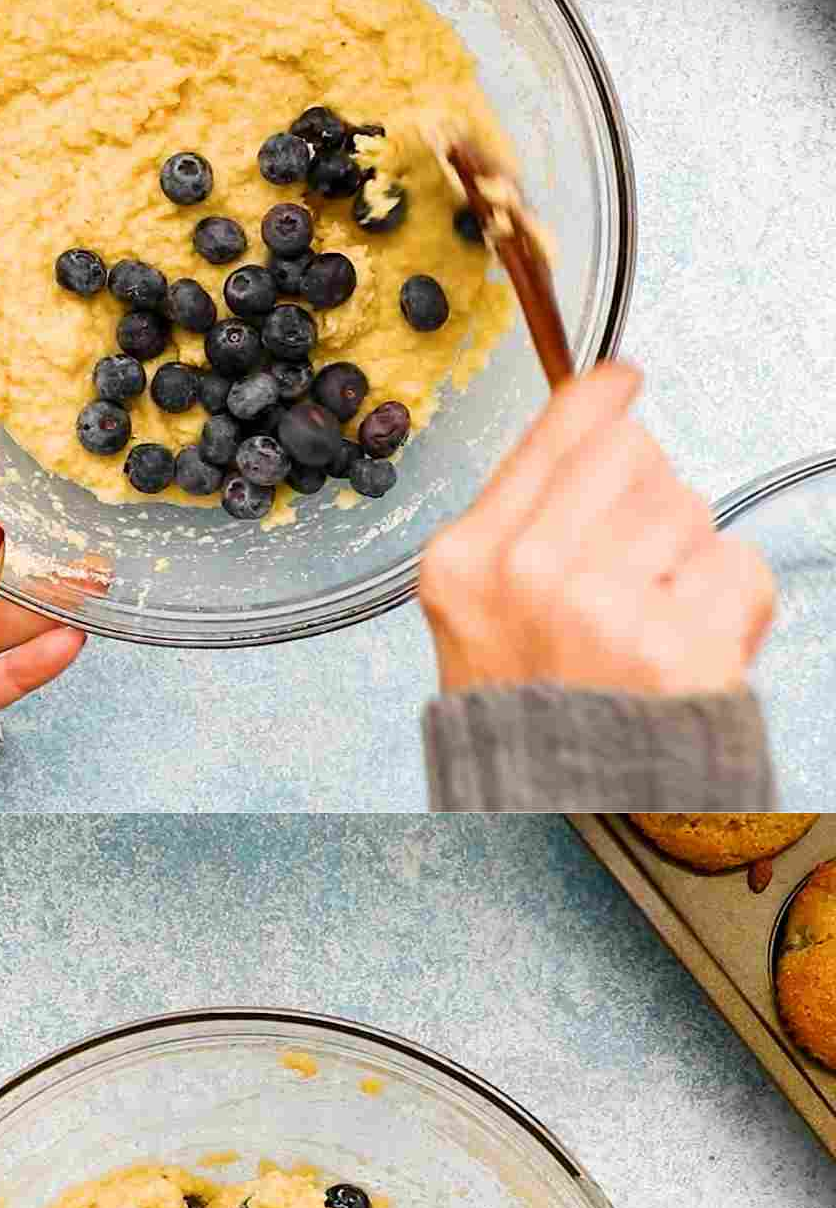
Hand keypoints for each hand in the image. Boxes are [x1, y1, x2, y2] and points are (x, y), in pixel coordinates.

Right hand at [420, 362, 773, 695]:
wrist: (553, 822)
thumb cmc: (524, 721)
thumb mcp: (478, 614)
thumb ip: (523, 518)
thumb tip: (603, 413)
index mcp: (468, 559)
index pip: (559, 428)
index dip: (606, 399)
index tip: (625, 385)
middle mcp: (528, 574)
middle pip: (637, 455)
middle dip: (649, 501)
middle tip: (634, 572)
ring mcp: (603, 609)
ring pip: (691, 508)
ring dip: (690, 560)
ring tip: (653, 625)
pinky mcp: (677, 648)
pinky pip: (739, 567)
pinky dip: (732, 609)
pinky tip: (690, 651)